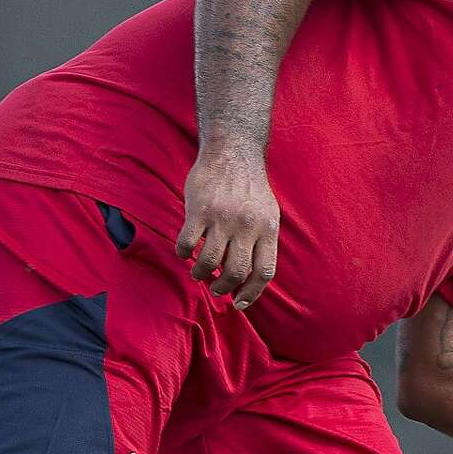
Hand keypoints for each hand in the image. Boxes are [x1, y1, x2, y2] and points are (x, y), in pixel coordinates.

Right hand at [177, 148, 280, 308]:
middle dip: (223, 288)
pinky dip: (184, 254)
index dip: (252, 293)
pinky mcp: (199, 209)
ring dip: (201, 275)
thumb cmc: (250, 188)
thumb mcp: (268, 214)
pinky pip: (188, 243)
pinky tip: (185, 252)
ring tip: (199, 274)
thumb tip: (250, 280)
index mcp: (268, 228)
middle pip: (236, 272)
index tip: (239, 303)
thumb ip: (262, 243)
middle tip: (215, 289)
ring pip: (209, 262)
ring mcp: (223, 217)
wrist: (233, 151)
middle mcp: (247, 225)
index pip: (264, 272)